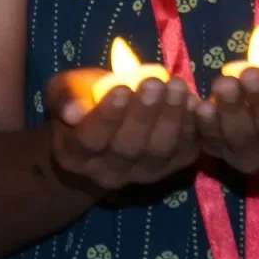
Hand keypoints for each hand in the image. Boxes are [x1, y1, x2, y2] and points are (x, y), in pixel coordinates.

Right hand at [45, 71, 201, 192]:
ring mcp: (141, 174)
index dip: (108, 116)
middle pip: (129, 148)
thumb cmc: (81, 102)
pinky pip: (184, 152)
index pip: (90, 139)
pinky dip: (191, 128)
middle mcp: (107, 172)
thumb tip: (73, 112)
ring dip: (172, 118)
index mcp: (74, 154)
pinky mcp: (170, 169)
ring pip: (159, 152)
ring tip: (177, 87)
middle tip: (155, 84)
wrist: (104, 130)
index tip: (122, 89)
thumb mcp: (63, 92)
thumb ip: (66, 98)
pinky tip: (195, 102)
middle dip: (144, 114)